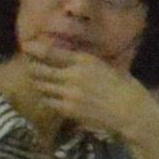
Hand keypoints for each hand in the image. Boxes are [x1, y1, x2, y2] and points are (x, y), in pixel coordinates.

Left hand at [4, 43, 158, 158]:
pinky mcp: (68, 109)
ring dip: (36, 82)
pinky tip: (46, 96)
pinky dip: (45, 97)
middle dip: (32, 66)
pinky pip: (48, 101)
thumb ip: (89, 63)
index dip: (35, 49)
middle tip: (28, 64)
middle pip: (41, 69)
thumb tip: (73, 59)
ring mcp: (69, 93)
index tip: (27, 45)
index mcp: (85, 61)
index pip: (52, 52)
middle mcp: (73, 75)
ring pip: (41, 86)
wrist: (131, 113)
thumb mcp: (108, 67)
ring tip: (34, 79)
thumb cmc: (126, 88)